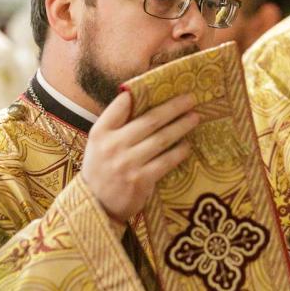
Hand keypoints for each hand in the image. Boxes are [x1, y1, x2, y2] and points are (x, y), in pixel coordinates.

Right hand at [81, 91, 199, 224]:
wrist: (95, 206)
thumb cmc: (101, 170)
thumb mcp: (99, 145)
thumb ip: (116, 126)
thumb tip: (139, 101)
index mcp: (100, 133)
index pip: (120, 106)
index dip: (139, 93)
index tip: (161, 84)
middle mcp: (112, 145)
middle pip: (149, 120)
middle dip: (173, 107)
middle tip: (190, 98)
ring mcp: (127, 163)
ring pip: (161, 139)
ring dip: (181, 126)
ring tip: (194, 118)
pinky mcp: (140, 180)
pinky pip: (165, 161)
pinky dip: (178, 152)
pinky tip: (187, 145)